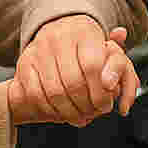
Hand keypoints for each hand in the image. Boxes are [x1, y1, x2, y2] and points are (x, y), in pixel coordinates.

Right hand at [11, 16, 138, 125]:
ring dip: (70, 112)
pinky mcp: (24, 63)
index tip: (107, 105)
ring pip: (55, 92)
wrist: (56, 30)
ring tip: (82, 117)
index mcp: (84, 32)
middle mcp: (59, 38)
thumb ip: (121, 64)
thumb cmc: (88, 47)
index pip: (93, 66)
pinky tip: (62, 113)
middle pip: (73, 83)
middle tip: (96, 113)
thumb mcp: (109, 49)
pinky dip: (51, 110)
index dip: (101, 92)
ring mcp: (39, 50)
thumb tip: (122, 61)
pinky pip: (36, 95)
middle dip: (87, 105)